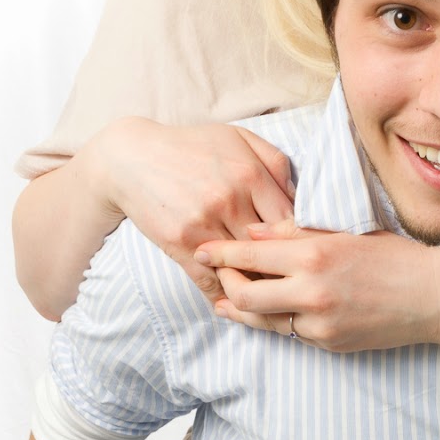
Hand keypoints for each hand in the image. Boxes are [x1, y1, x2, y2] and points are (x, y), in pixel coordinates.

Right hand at [96, 119, 295, 300]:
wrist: (131, 157)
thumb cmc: (191, 146)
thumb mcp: (237, 138)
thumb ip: (274, 162)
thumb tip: (298, 196)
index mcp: (250, 175)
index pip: (292, 222)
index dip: (303, 242)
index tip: (307, 255)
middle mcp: (229, 201)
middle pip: (270, 249)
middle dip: (286, 269)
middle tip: (297, 283)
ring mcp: (203, 224)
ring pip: (242, 268)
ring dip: (257, 285)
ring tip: (270, 296)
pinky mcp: (179, 243)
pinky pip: (209, 279)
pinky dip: (224, 294)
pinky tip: (234, 301)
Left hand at [195, 221, 439, 351]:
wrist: (433, 297)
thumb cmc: (393, 256)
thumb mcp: (345, 232)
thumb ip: (295, 232)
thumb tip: (253, 232)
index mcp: (314, 254)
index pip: (249, 254)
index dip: (219, 252)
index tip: (201, 249)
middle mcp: (311, 291)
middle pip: (242, 294)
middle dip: (224, 284)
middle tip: (219, 275)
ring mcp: (319, 323)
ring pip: (261, 321)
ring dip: (240, 310)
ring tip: (228, 301)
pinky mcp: (328, 344)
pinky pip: (290, 333)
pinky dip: (277, 320)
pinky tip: (273, 311)